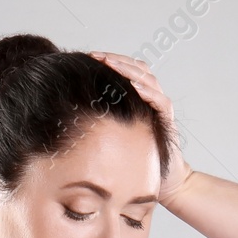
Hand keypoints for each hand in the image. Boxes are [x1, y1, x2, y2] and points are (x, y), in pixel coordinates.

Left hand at [86, 50, 194, 204]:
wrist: (163, 181)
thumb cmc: (136, 161)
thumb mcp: (113, 135)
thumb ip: (102, 119)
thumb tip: (70, 109)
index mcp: (139, 99)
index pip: (128, 70)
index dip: (111, 61)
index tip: (89, 58)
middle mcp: (151, 100)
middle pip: (138, 69)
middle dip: (116, 60)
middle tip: (95, 56)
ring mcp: (161, 110)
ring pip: (149, 80)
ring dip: (129, 70)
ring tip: (110, 64)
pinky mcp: (167, 123)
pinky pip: (161, 102)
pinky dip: (148, 92)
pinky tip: (134, 86)